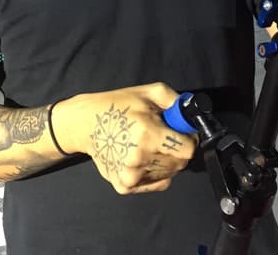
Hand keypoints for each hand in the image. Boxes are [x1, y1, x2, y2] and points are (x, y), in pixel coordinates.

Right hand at [54, 82, 196, 194]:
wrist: (85, 124)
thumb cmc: (117, 105)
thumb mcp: (149, 92)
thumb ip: (176, 102)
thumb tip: (193, 115)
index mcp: (147, 134)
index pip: (187, 150)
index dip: (189, 139)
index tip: (182, 133)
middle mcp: (139, 158)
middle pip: (180, 163)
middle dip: (177, 149)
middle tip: (161, 135)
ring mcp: (130, 175)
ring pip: (169, 173)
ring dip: (165, 160)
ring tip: (148, 144)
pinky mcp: (124, 186)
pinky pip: (157, 183)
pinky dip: (155, 171)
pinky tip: (142, 156)